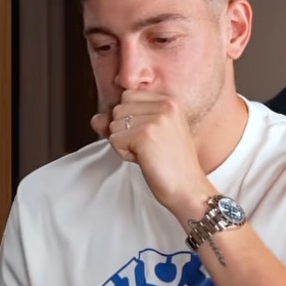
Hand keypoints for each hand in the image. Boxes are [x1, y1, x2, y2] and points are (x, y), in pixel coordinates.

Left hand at [91, 90, 216, 219]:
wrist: (188, 188)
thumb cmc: (170, 166)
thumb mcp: (146, 137)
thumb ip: (122, 123)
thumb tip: (96, 119)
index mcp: (169, 102)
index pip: (128, 96)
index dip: (129, 120)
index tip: (147, 137)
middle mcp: (165, 105)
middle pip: (118, 109)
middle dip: (124, 132)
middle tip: (147, 148)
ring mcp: (156, 118)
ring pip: (113, 124)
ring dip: (123, 144)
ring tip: (147, 154)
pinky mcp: (145, 134)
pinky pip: (114, 139)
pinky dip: (123, 153)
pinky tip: (143, 159)